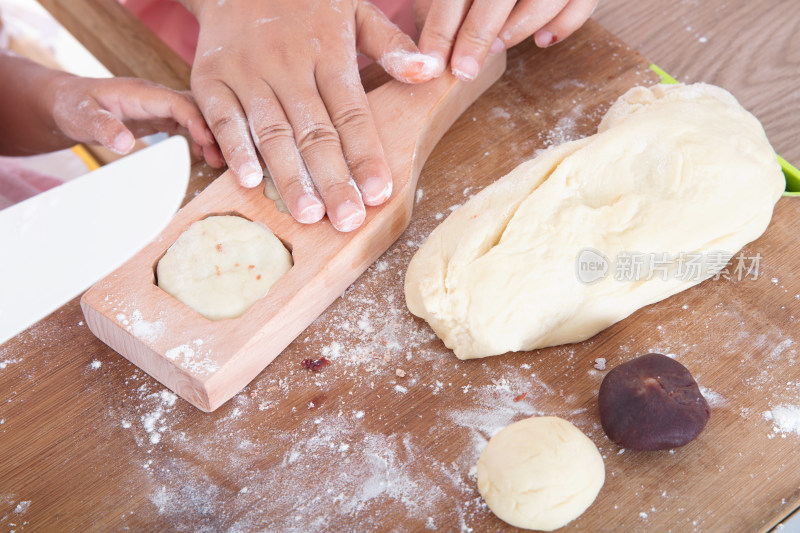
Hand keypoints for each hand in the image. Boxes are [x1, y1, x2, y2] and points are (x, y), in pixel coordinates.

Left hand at [50, 76, 222, 165]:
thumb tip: (124, 143)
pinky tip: (209, 156)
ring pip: (197, 117)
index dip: (197, 120)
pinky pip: (189, 125)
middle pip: (197, 107)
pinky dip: (202, 139)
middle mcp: (157, 97)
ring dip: (212, 136)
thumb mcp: (81, 117)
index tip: (210, 141)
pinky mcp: (161, 118)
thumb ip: (103, 127)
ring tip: (223, 161)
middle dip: (215, 129)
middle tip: (228, 156)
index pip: (178, 102)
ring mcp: (161, 107)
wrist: (66, 103)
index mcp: (142, 92)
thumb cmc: (73, 106)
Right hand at [185, 0, 439, 231]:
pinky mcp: (210, 79)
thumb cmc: (305, 0)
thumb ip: (390, 43)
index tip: (380, 192)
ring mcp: (247, 73)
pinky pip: (224, 118)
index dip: (366, 154)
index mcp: (328, 51)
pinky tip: (249, 181)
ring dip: (289, 175)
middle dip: (333, 179)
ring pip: (272, 131)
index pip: (352, 113)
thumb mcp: (355, 9)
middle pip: (315, 131)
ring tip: (308, 214)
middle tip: (347, 219)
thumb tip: (429, 70)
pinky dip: (235, 148)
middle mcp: (288, 65)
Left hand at [415, 0, 598, 80]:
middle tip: (464, 70)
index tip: (432, 63)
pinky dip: (563, 26)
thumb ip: (441, 2)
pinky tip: (541, 40)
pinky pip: (581, 3)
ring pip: (543, 0)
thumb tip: (429, 43)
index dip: (441, 30)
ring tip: (496, 47)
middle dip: (476, 37)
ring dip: (515, 31)